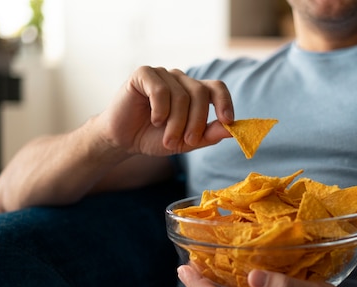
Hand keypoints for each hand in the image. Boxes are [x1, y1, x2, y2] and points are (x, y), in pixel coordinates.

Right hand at [96, 66, 233, 155]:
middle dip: (196, 122)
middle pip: (200, 94)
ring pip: (181, 96)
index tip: (228, 120)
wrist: (124, 140)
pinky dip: (160, 110)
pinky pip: (160, 90)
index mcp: (194, 92)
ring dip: (176, 123)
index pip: (216, 88)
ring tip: (167, 140)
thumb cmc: (155, 138)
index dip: (225, 102)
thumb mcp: (187, 142)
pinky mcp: (143, 74)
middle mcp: (180, 80)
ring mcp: (162, 74)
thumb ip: (209, 134)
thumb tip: (233, 129)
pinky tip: (154, 120)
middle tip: (187, 142)